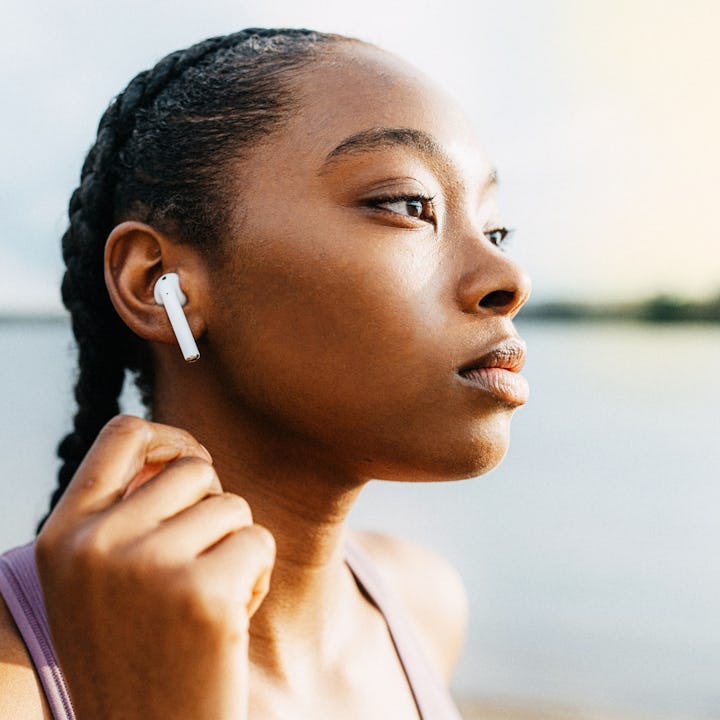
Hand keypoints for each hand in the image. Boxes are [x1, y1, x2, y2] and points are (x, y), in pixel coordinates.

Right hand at [35, 415, 274, 719]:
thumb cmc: (138, 652)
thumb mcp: (101, 582)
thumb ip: (124, 514)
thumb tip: (183, 451)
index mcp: (63, 536)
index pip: (122, 433)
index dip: (170, 436)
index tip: (194, 460)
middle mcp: (95, 545)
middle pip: (193, 469)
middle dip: (214, 506)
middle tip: (201, 561)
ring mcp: (146, 568)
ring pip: (232, 506)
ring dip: (235, 547)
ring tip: (207, 601)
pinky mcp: (202, 595)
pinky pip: (258, 541)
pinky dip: (257, 576)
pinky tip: (228, 623)